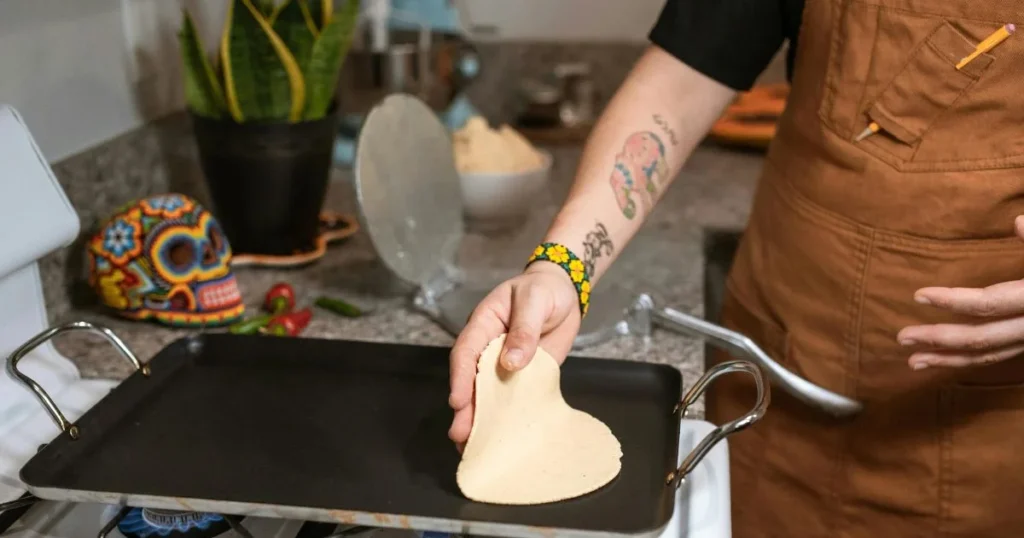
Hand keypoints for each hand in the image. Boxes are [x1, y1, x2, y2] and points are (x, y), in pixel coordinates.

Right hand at [447, 262, 581, 448]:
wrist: (564, 293)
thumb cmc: (544, 290)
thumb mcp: (535, 301)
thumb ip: (524, 330)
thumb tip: (511, 363)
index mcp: (483, 325)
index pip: (466, 352)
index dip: (460, 377)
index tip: (458, 401)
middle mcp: (488, 348)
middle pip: (471, 380)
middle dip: (465, 407)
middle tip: (460, 434)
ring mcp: (503, 364)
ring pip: (487, 393)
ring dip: (480, 418)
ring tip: (470, 446)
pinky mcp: (523, 376)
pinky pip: (512, 398)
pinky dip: (505, 417)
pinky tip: (501, 437)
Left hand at [898, 216, 1023, 369]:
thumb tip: (1018, 221)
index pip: (990, 304)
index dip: (954, 301)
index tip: (919, 295)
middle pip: (983, 339)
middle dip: (941, 340)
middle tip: (901, 337)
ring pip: (989, 356)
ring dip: (949, 360)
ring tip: (912, 361)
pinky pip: (998, 356)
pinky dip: (968, 360)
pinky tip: (943, 359)